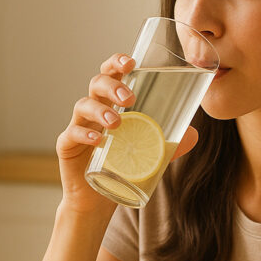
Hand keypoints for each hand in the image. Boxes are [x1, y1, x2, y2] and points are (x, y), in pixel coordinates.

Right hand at [57, 53, 198, 214]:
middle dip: (113, 86)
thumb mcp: (149, 154)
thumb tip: (194, 134)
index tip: (131, 62)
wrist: (98, 198)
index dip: (117, 63)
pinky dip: (84, 134)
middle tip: (130, 98)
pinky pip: (71, 133)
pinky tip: (98, 140)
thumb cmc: (122, 167)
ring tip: (117, 123)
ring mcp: (78, 126)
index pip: (111, 74)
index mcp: (111, 103)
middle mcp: (94, 110)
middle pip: (97, 84)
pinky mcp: (67, 146)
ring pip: (83, 105)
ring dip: (101, 110)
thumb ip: (169, 143)